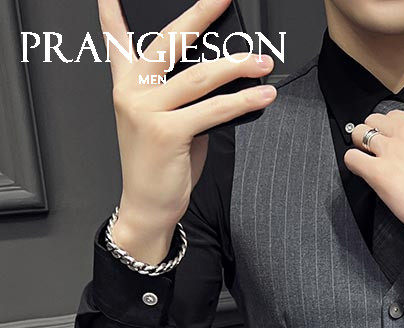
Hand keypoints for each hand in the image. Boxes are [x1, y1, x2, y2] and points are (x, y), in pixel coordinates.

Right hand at [98, 0, 277, 262]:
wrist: (147, 207)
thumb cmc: (161, 167)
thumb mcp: (168, 124)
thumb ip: (185, 99)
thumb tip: (224, 80)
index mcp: (127, 85)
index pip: (119, 39)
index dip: (115, 13)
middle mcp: (132, 92)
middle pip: (170, 42)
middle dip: (200, 15)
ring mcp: (146, 111)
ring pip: (199, 77)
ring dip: (236, 66)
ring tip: (263, 61)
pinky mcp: (167, 132)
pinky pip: (213, 111)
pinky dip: (242, 102)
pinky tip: (263, 96)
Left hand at [344, 110, 403, 242]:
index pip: (394, 116)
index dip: (388, 130)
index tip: (389, 140)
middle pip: (373, 120)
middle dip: (372, 133)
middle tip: (375, 149)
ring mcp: (390, 151)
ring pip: (359, 134)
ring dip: (360, 146)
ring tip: (366, 159)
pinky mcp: (378, 172)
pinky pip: (351, 158)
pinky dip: (353, 164)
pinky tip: (361, 171)